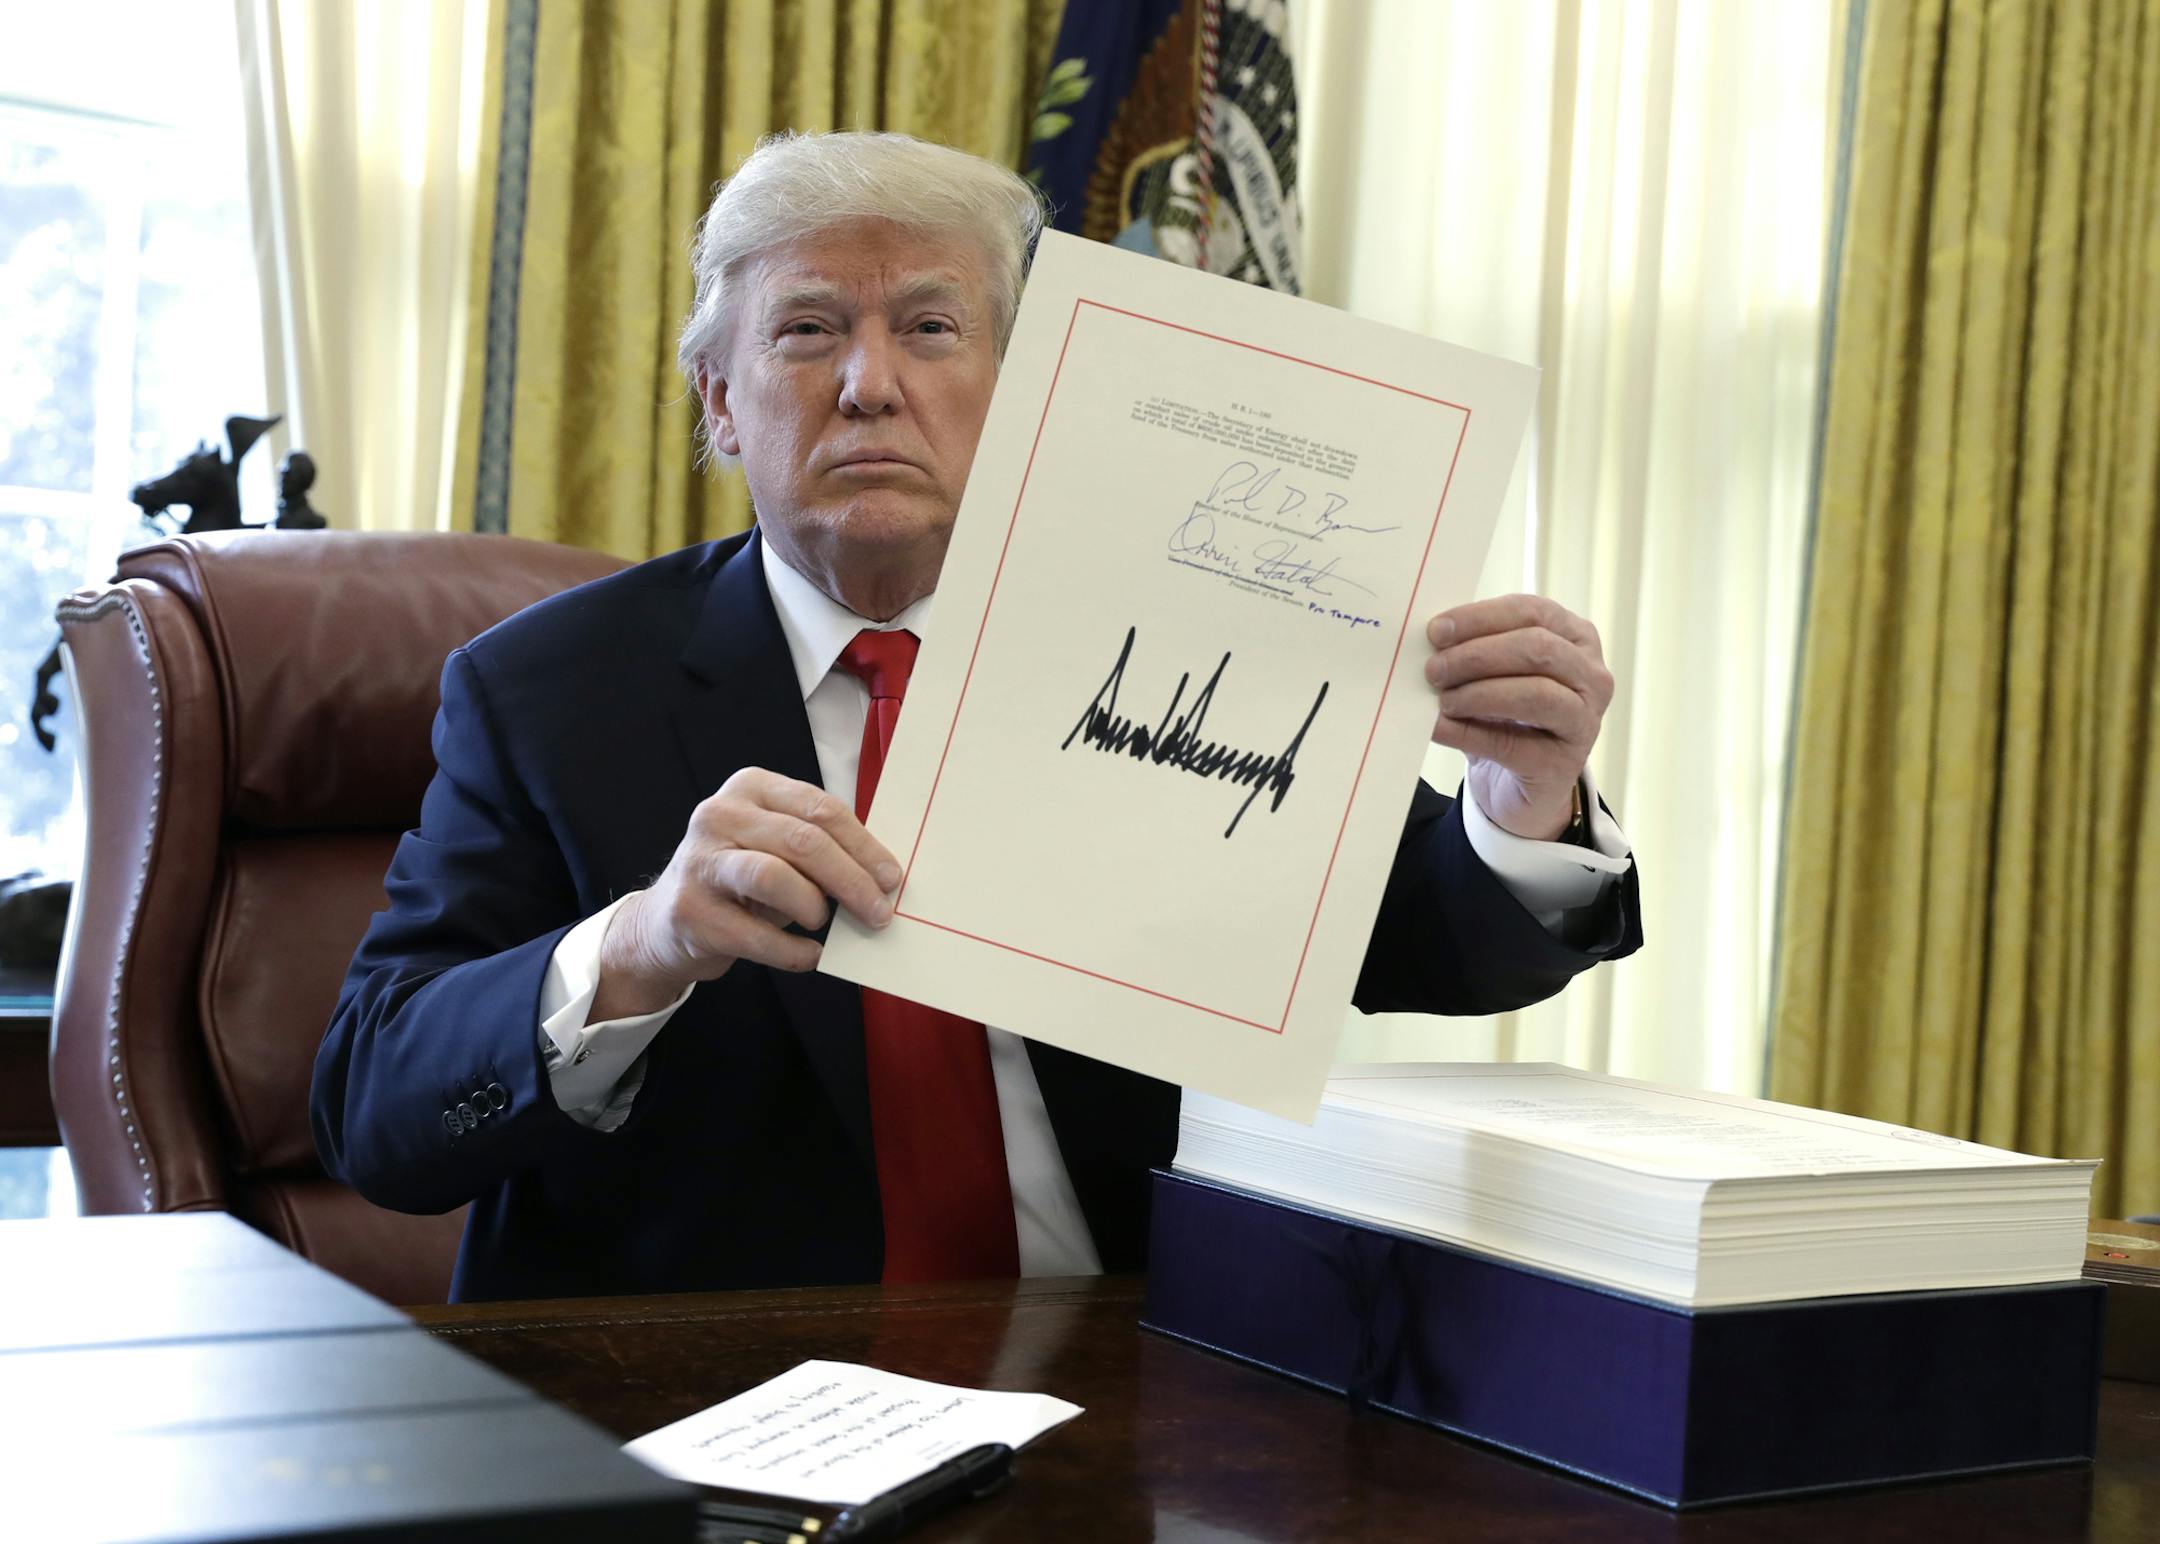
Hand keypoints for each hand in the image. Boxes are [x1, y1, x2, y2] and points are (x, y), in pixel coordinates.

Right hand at [591, 769, 901, 1020]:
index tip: (891, 878)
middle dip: (850, 879)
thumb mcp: (776, 847)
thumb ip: (820, 848)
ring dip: (815, 906)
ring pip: (773, 877)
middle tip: (878, 912)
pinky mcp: (689, 911)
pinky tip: (809, 954)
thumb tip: (882, 877)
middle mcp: (719, 815)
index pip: (819, 808)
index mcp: (751, 788)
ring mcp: (699, 862)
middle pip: (802, 841)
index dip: (863, 845)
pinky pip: (755, 934)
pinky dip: (793, 950)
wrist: (668, 922)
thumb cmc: (740, 880)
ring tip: (826, 923)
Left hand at [1424, 594, 1613, 841]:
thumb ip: (1473, 651)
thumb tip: (1431, 639)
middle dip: (1477, 655)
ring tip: (1442, 700)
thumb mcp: (1494, 674)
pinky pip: (1512, 743)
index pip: (1532, 612)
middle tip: (1433, 669)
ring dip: (1478, 693)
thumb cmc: (1505, 716)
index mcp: (1576, 638)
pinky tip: (1439, 728)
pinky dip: (1468, 734)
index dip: (1482, 618)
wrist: (1516, 783)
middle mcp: (1592, 676)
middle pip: (1537, 648)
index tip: (1437, 630)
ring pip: (1536, 693)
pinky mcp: (1563, 765)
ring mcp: (1584, 721)